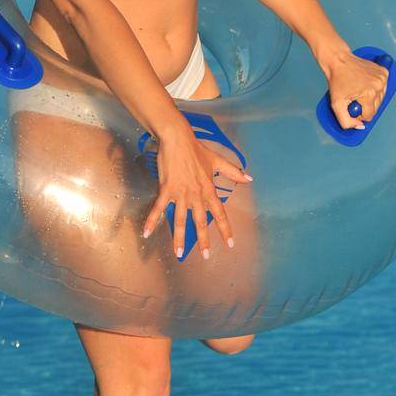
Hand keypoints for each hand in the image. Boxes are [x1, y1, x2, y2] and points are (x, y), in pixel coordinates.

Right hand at [142, 126, 251, 258]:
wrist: (178, 139)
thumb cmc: (197, 149)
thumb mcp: (218, 160)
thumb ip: (233, 172)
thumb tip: (249, 179)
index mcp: (209, 189)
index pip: (220, 213)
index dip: (225, 229)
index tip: (230, 243)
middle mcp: (196, 195)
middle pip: (201, 221)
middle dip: (203, 240)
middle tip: (206, 256)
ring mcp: (181, 193)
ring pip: (181, 220)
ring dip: (179, 237)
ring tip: (178, 253)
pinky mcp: (167, 189)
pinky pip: (158, 208)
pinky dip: (152, 220)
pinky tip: (146, 232)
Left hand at [324, 48, 389, 132]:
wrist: (339, 61)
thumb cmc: (337, 81)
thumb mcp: (336, 104)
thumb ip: (346, 121)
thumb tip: (361, 126)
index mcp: (369, 94)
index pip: (369, 115)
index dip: (359, 113)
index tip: (351, 104)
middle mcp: (379, 85)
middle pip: (376, 108)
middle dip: (365, 105)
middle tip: (354, 96)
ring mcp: (383, 78)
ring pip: (380, 98)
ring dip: (370, 97)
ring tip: (359, 88)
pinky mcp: (384, 72)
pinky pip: (383, 88)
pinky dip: (375, 88)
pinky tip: (365, 82)